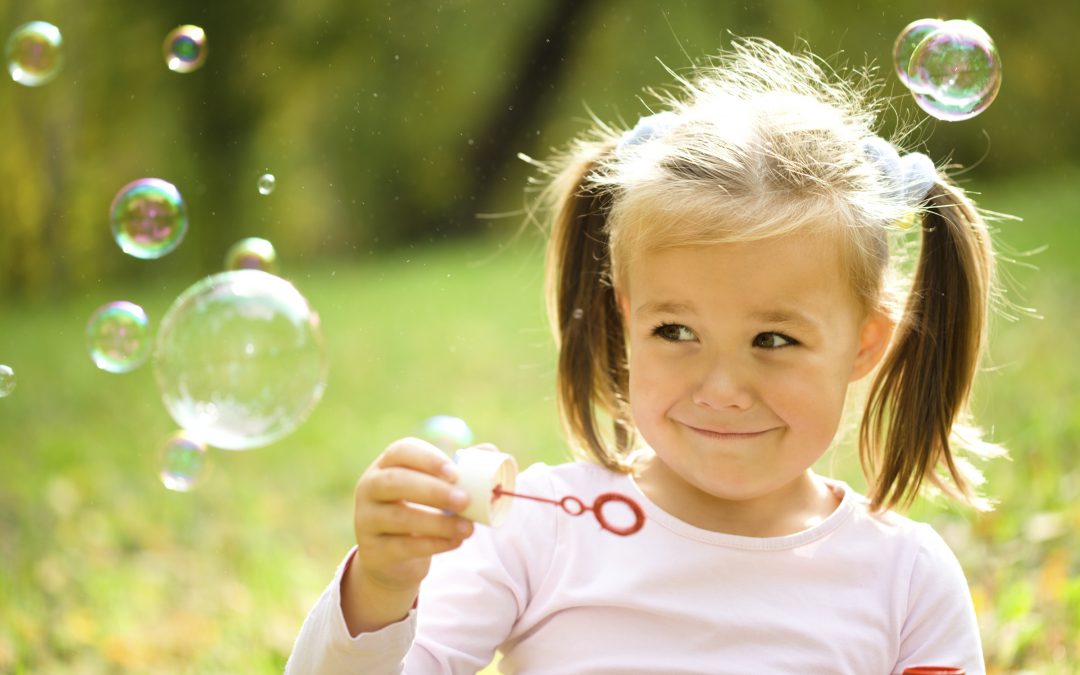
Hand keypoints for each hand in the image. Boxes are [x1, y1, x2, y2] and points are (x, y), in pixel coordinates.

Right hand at [342, 437, 476, 633]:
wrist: (391, 557)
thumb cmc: (420, 511)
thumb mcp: (435, 488)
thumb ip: (461, 469)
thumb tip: (490, 450)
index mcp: (386, 465)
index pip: (401, 451)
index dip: (428, 459)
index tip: (455, 472)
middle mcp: (369, 487)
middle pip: (395, 481)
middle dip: (433, 490)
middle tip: (465, 500)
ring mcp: (366, 519)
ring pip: (399, 517)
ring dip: (438, 523)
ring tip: (468, 529)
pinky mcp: (372, 550)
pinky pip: (403, 546)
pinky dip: (433, 544)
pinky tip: (454, 542)